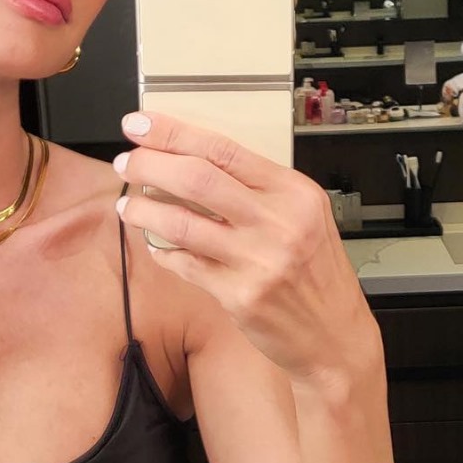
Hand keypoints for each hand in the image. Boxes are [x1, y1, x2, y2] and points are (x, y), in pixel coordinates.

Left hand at [112, 110, 377, 385]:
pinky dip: (163, 251)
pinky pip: (185, 264)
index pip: (224, 149)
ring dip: (144, 211)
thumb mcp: (305, 218)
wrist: (336, 338)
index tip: (140, 124)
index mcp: (294, 192)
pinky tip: (156, 245)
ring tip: (127, 206)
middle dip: (150, 165)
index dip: (174, 133)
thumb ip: (260, 192)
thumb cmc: (317, 274)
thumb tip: (194, 164)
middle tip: (126, 162)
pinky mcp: (240, 295)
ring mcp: (258, 260)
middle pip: (197, 178)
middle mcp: (278, 222)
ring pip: (181, 223)